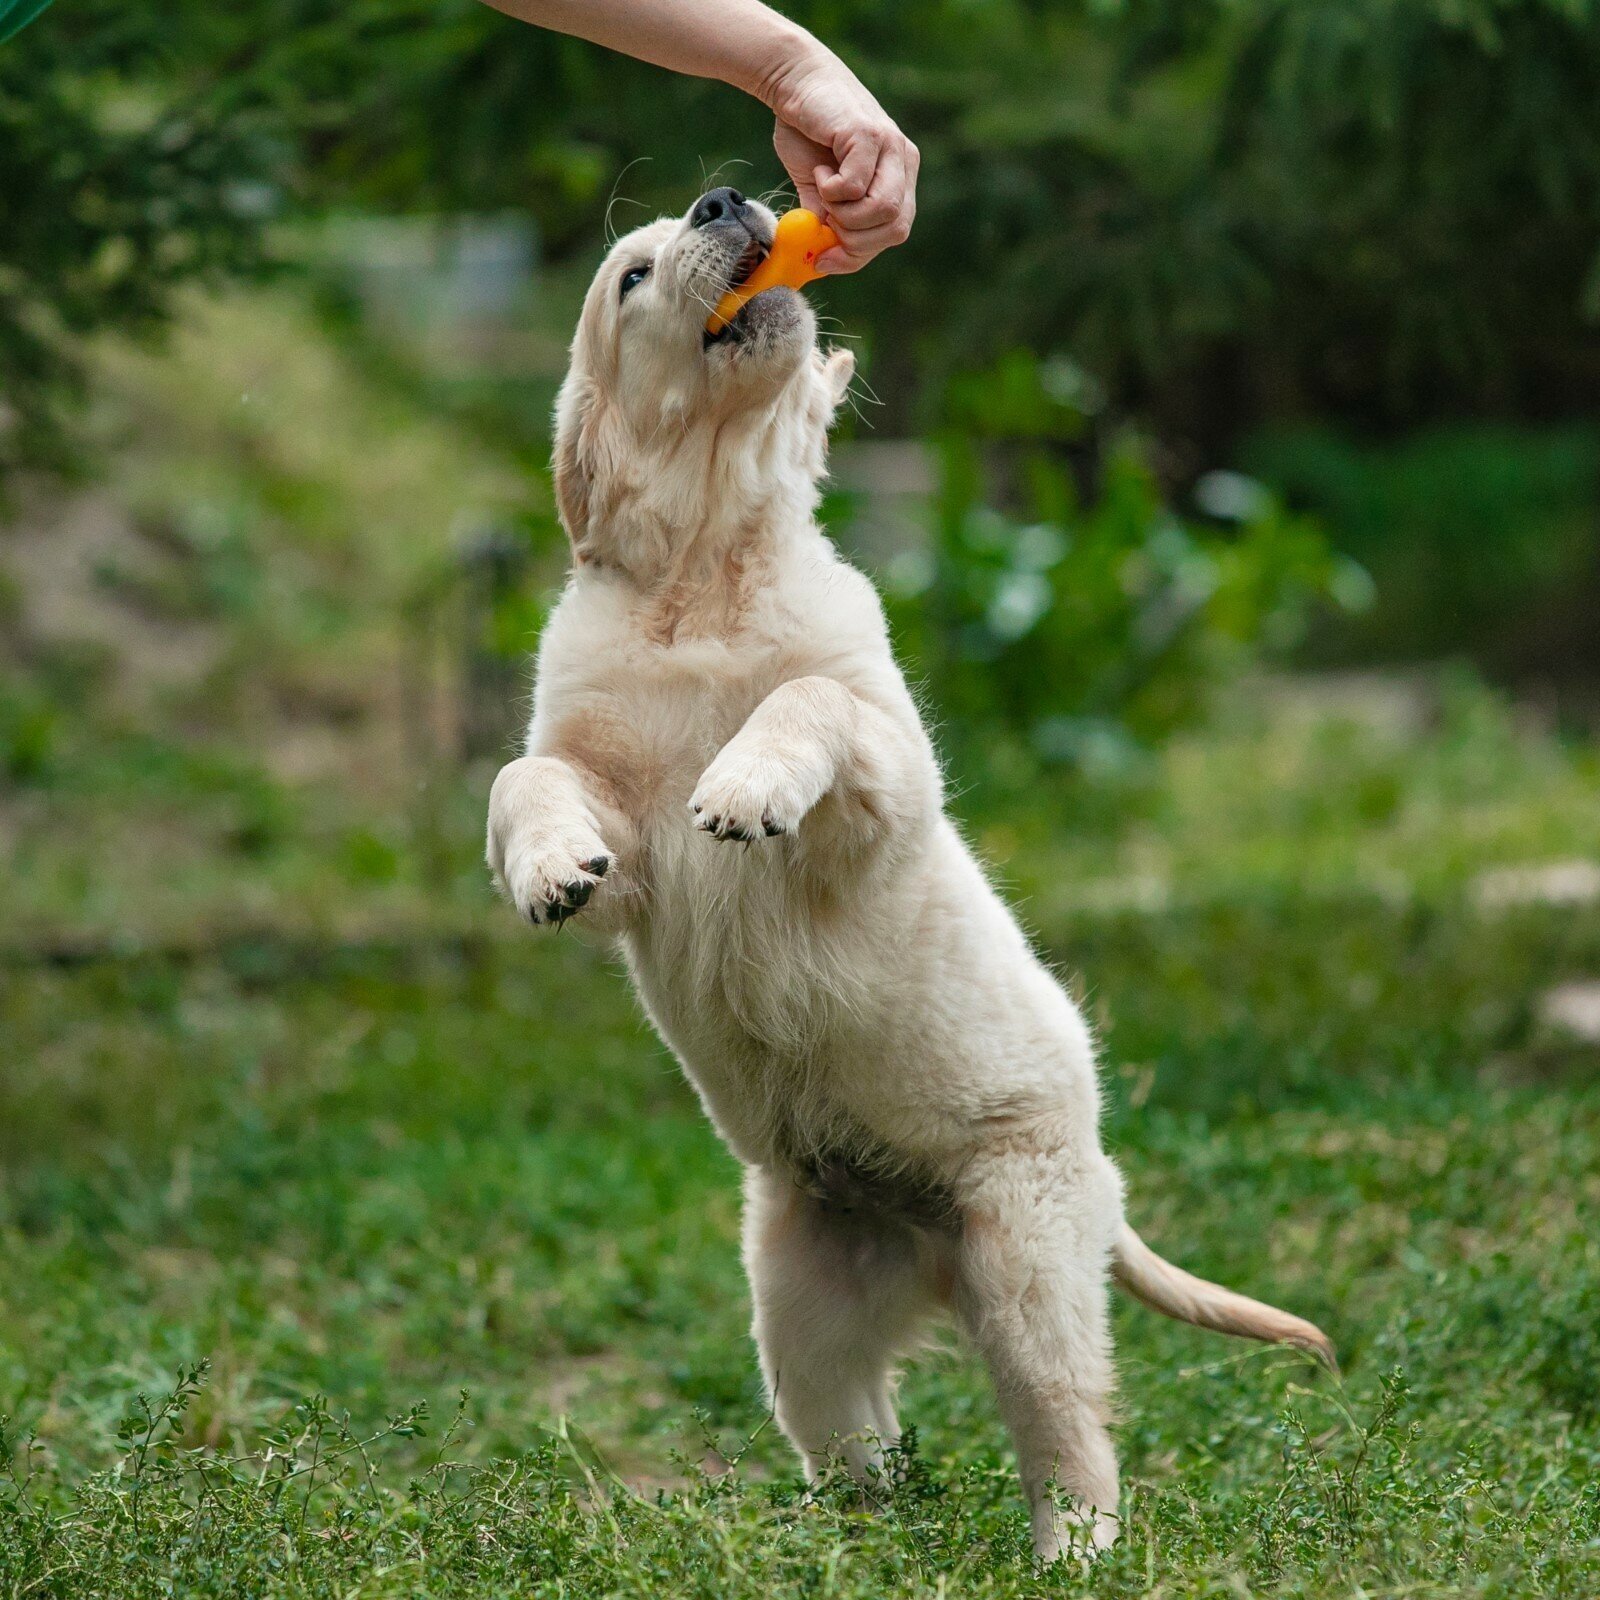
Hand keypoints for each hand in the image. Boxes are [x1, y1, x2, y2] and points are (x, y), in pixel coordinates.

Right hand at [765, 50, 918, 273]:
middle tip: (825, 222)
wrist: (794, 82)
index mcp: (899, 177)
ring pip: (883, 210)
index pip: (895, 232)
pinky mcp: (870, 134)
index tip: (826, 260)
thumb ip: (829, 221)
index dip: (860, 255)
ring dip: (844, 214)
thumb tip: (824, 259)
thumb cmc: (806, 132)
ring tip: (823, 189)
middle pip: (896, 228)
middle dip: (854, 239)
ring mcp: (891, 145)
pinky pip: (857, 186)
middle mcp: (903, 160)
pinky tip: (820, 171)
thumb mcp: (819, 189)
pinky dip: (832, 190)